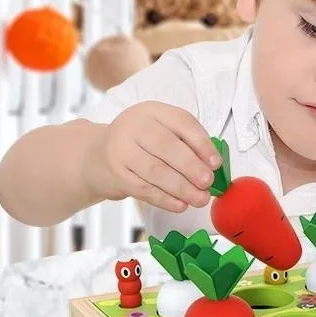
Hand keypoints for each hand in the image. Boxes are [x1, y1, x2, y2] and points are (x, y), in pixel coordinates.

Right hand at [84, 102, 221, 211]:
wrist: (99, 154)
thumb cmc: (142, 143)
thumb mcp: (163, 131)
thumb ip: (187, 143)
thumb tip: (212, 166)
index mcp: (152, 111)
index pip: (182, 122)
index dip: (202, 144)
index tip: (216, 163)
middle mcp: (134, 126)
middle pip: (167, 147)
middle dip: (191, 167)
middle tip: (207, 183)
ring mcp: (121, 150)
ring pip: (156, 171)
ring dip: (181, 188)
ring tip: (200, 199)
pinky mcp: (117, 174)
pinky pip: (144, 189)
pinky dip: (165, 199)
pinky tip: (180, 205)